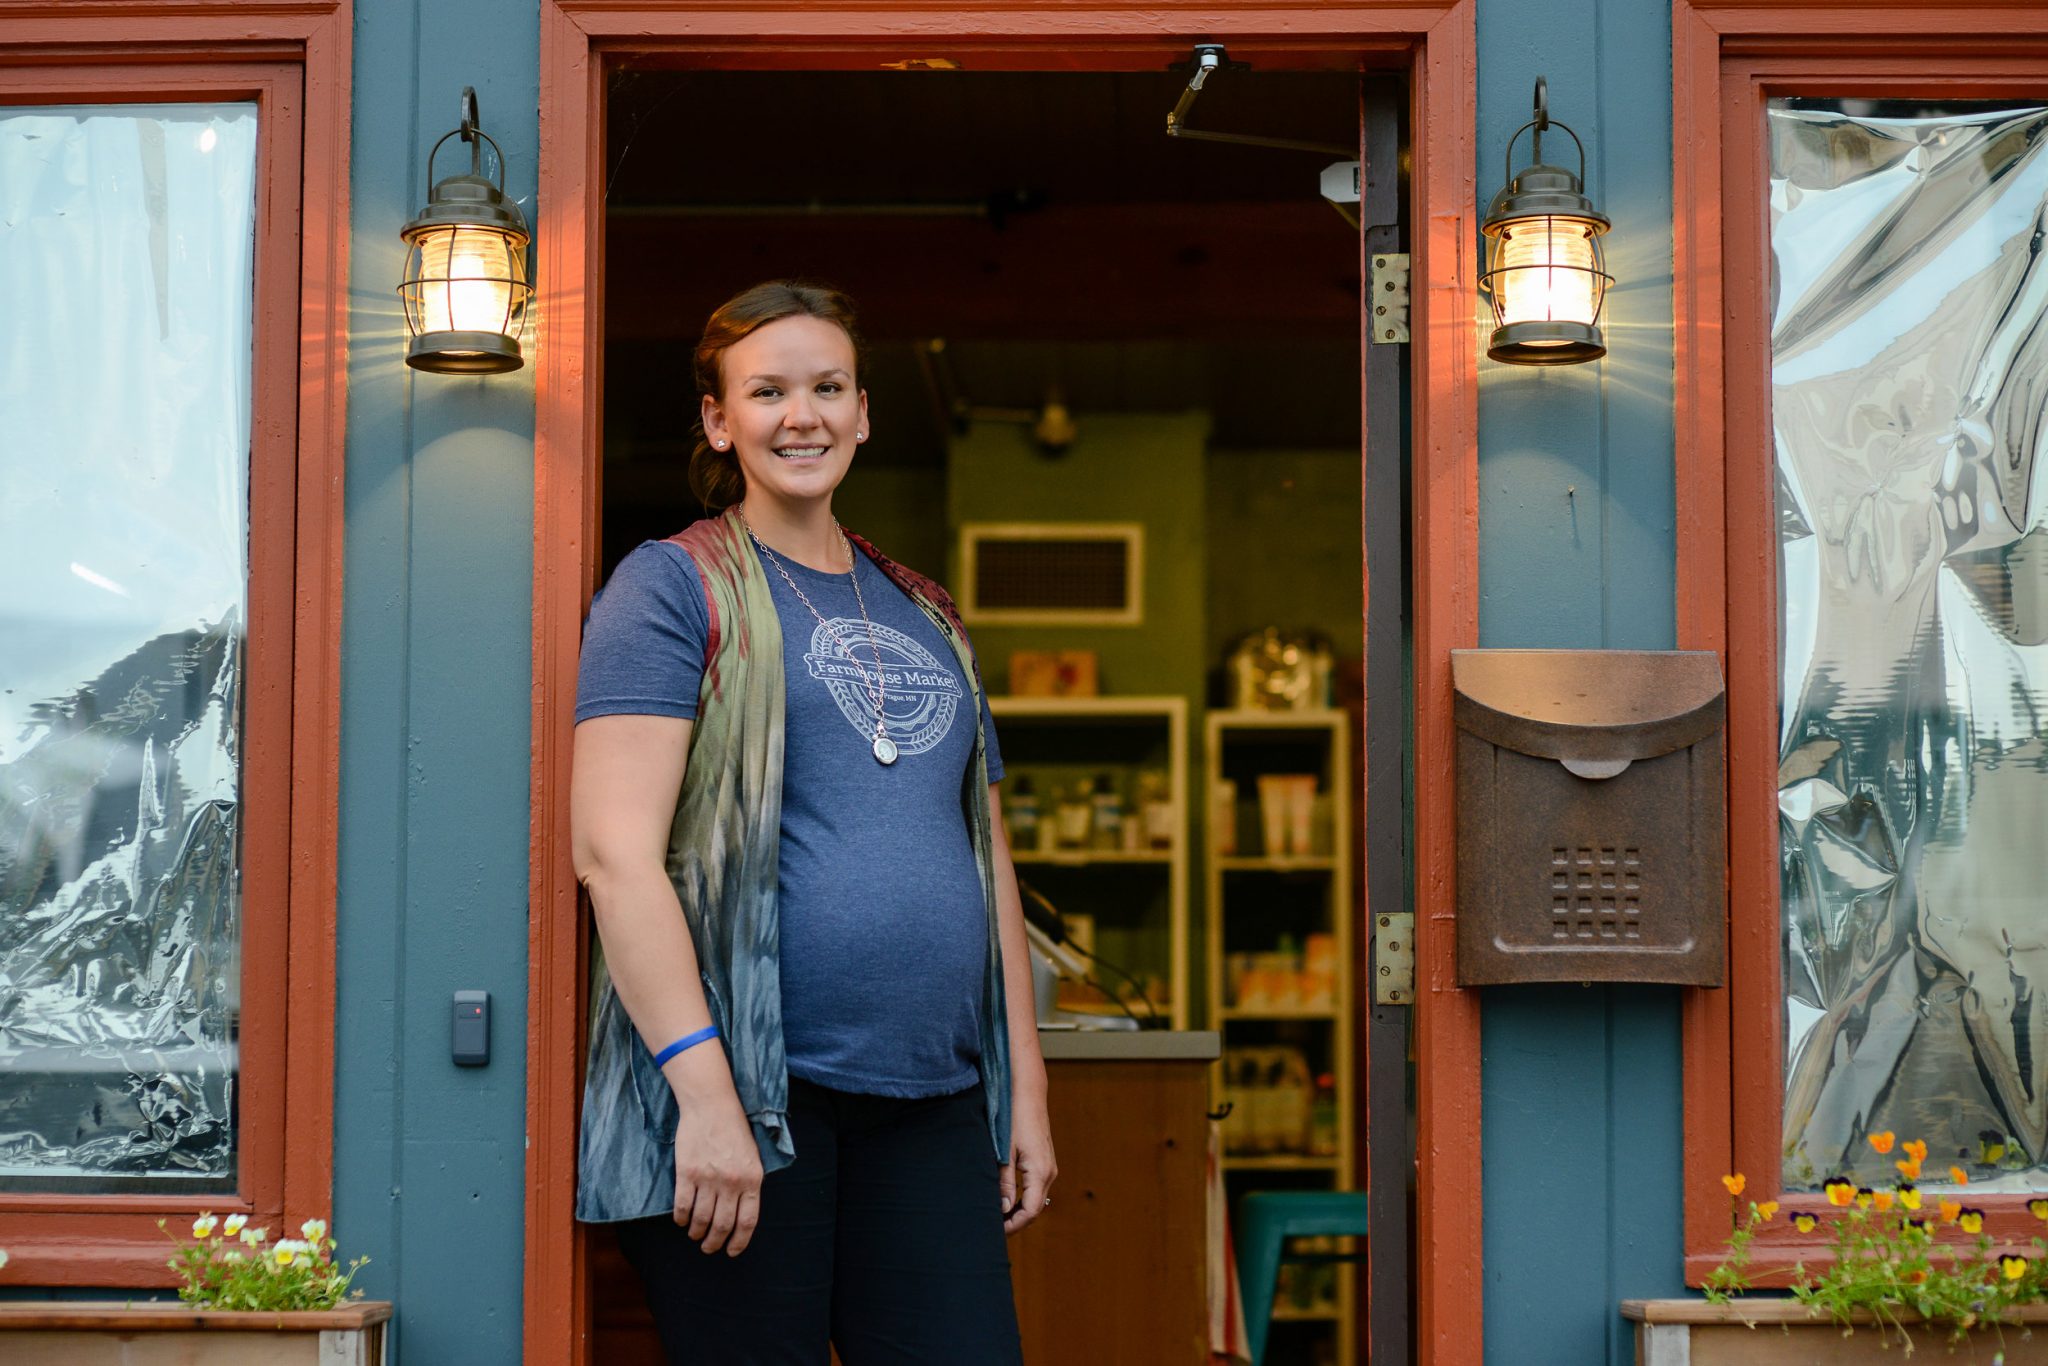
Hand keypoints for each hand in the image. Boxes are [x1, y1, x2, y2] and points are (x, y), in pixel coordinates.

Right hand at [668, 1055, 762, 1255]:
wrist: (712, 1105)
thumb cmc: (734, 1130)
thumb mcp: (752, 1158)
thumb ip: (749, 1185)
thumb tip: (742, 1215)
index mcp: (752, 1179)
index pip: (748, 1221)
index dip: (739, 1242)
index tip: (732, 1252)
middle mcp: (731, 1182)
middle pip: (723, 1225)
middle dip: (714, 1242)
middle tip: (709, 1248)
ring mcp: (708, 1178)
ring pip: (701, 1219)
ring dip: (696, 1233)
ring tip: (694, 1235)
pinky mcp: (687, 1173)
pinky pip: (682, 1206)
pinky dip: (680, 1218)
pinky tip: (681, 1221)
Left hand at [1000, 1092, 1056, 1235]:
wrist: (1028, 1094)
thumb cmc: (1014, 1118)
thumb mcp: (1004, 1151)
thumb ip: (1003, 1182)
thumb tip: (1002, 1209)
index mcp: (1039, 1172)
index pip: (1030, 1211)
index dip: (1013, 1225)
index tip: (995, 1232)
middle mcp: (1049, 1172)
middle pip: (1035, 1209)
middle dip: (1016, 1222)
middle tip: (993, 1228)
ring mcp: (1049, 1167)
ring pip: (1036, 1200)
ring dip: (1019, 1211)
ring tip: (997, 1217)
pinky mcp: (1045, 1162)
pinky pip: (1036, 1189)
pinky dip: (1023, 1199)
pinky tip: (1007, 1199)